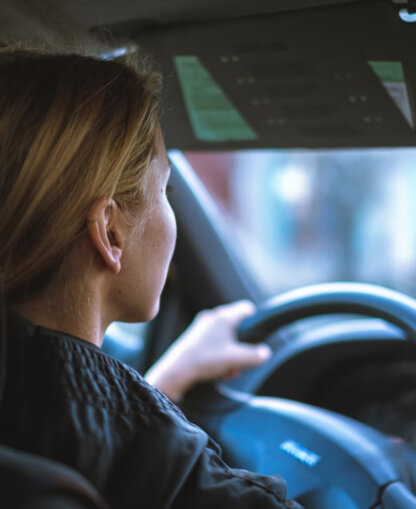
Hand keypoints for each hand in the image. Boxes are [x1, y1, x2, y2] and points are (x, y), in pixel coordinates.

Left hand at [145, 300, 271, 400]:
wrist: (176, 371)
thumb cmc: (206, 360)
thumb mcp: (237, 359)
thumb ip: (256, 355)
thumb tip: (265, 353)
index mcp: (224, 317)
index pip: (246, 308)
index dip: (255, 321)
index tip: (257, 336)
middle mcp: (212, 317)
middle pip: (236, 326)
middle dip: (242, 345)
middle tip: (242, 361)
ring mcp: (201, 327)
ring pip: (225, 337)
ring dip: (231, 353)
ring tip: (230, 371)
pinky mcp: (194, 338)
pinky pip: (214, 343)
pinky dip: (220, 355)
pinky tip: (219, 371)